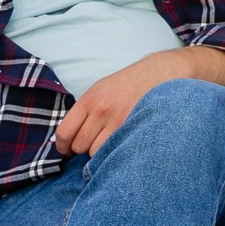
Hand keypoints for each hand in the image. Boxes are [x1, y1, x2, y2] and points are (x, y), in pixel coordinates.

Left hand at [55, 47, 211, 154]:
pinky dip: (115, 151)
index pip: (65, 133)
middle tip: (94, 143)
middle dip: (84, 148)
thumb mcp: (101, 89)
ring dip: (101, 152)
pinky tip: (121, 144)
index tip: (67, 151)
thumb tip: (68, 138)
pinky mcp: (134, 128)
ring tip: (110, 141)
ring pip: (96, 152)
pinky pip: (115, 151)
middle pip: (80, 146)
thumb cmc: (128, 84)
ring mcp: (118, 120)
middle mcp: (101, 110)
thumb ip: (84, 111)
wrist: (160, 73)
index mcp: (89, 99)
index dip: (63, 147)